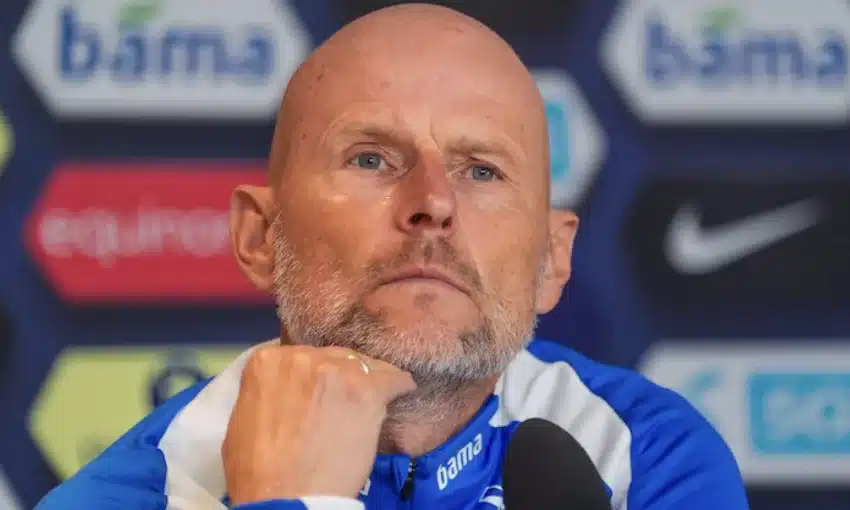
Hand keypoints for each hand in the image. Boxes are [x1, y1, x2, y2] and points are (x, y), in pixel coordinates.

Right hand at [222, 344, 416, 504]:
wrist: (285, 498)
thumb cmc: (257, 470)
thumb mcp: (244, 418)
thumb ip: (267, 392)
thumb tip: (283, 390)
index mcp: (268, 361)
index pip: (299, 357)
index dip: (311, 376)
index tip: (318, 392)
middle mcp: (303, 356)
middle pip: (332, 357)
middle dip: (339, 377)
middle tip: (344, 403)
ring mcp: (337, 371)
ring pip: (363, 365)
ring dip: (368, 381)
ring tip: (373, 399)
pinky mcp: (367, 391)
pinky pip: (393, 379)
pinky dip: (399, 385)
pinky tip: (403, 390)